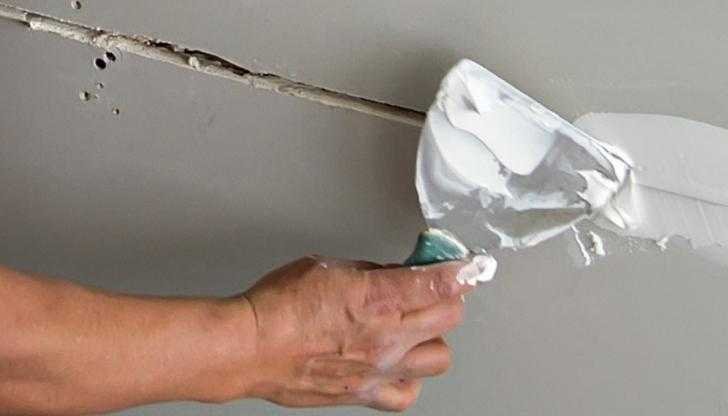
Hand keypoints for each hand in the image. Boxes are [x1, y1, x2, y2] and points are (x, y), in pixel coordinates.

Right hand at [238, 254, 494, 410]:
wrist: (248, 348)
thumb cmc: (278, 306)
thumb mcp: (329, 266)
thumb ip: (370, 271)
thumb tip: (395, 273)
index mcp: (378, 298)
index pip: (442, 284)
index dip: (464, 271)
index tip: (472, 267)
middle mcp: (386, 337)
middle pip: (450, 318)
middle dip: (448, 299)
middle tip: (434, 290)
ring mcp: (379, 369)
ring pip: (441, 357)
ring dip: (433, 339)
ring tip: (415, 328)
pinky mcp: (365, 393)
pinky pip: (408, 393)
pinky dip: (410, 379)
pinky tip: (398, 363)